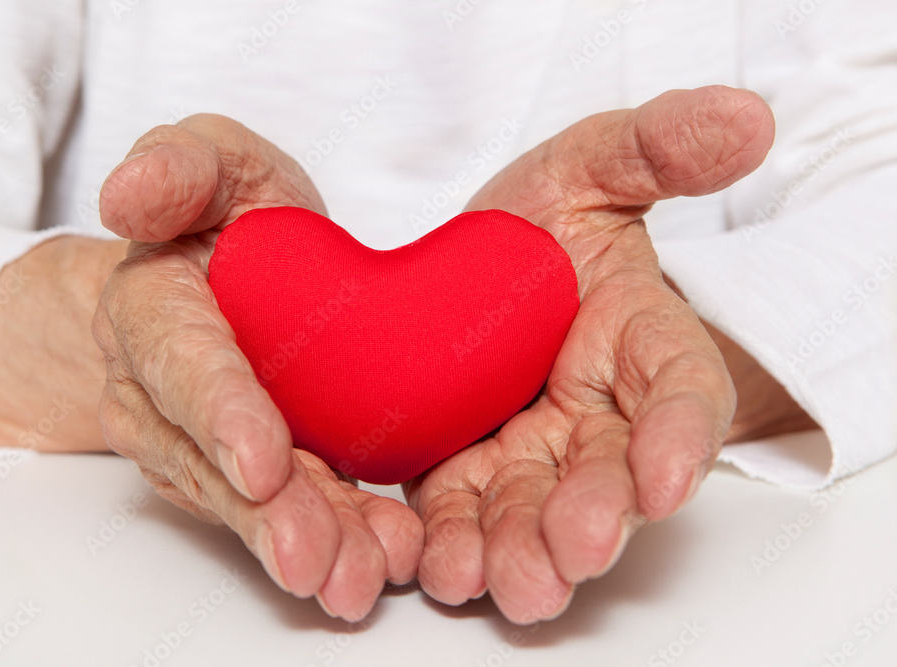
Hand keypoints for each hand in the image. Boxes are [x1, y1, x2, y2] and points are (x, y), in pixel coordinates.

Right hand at [92, 115, 422, 620]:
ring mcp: (194, 437)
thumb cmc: (220, 212)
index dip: (220, 411)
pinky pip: (277, 507)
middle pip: (209, 458)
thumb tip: (129, 194)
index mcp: (152, 307)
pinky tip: (372, 558)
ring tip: (357, 577)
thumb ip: (176, 167)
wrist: (216, 265)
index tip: (264, 461)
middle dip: (267, 512)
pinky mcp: (236, 466)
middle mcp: (159, 388)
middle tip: (320, 559)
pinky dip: (326, 536)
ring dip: (299, 542)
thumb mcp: (209, 163)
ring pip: (243, 499)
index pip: (179, 362)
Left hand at [404, 86, 775, 622]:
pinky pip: (464, 516)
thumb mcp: (591, 166)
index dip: (681, 436)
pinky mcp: (464, 471)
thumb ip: (656, 147)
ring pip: (537, 511)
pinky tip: (445, 569)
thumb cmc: (544, 220)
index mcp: (639, 342)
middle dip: (597, 513)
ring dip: (526, 550)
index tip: (669, 477)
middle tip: (580, 546)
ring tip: (514, 582)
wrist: (470, 267)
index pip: (681, 389)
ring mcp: (529, 451)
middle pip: (609, 473)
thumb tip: (746, 120)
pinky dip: (457, 547)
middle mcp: (596, 413)